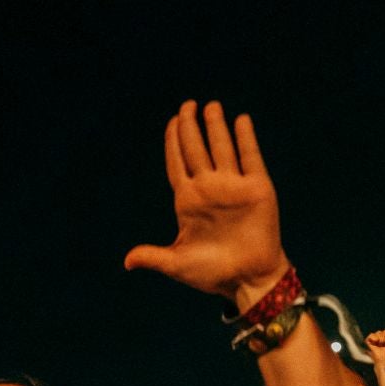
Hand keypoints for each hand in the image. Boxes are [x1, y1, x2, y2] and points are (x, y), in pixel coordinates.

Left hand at [126, 101, 287, 309]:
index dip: (174, 140)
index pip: (177, 162)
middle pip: (196, 149)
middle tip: (188, 105)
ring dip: (216, 126)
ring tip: (211, 106)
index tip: (173, 120)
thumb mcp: (177, 264)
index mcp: (187, 200)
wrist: (248, 280)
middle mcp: (209, 188)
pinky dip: (246, 139)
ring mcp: (233, 186)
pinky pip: (251, 157)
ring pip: (222, 148)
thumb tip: (126, 261)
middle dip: (191, 126)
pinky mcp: (257, 189)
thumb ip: (153, 257)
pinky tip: (241, 120)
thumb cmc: (212, 274)